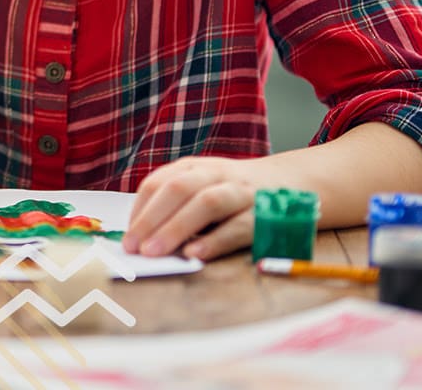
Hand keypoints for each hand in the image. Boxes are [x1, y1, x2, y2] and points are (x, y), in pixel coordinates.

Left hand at [123, 155, 294, 260]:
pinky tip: (195, 253)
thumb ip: (177, 205)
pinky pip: (238, 225)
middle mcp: (217, 174)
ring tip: (155, 252)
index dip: (139, 209)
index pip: (159, 182)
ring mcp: (242, 192)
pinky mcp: (265, 213)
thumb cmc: (236, 193)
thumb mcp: (204, 186)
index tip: (126, 236)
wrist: (296, 183)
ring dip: (176, 228)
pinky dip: (215, 240)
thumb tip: (141, 237)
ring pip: (206, 203)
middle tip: (133, 248)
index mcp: (196, 167)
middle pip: (178, 189)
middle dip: (151, 219)